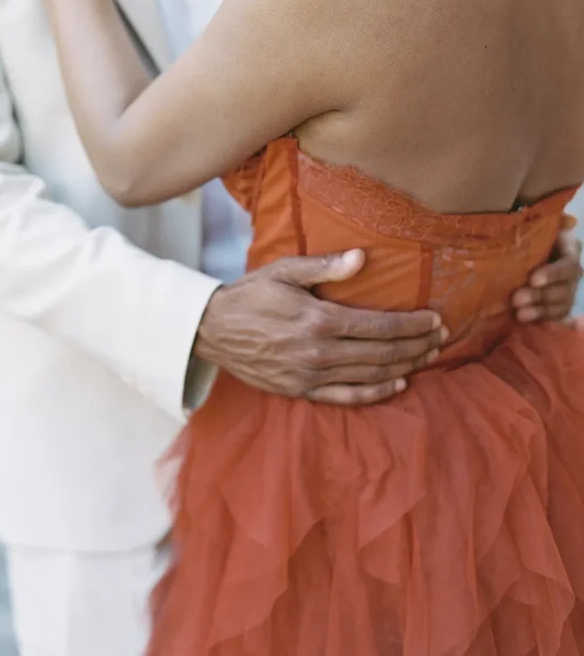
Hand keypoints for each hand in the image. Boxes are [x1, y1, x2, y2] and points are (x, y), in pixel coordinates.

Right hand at [195, 252, 447, 406]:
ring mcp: (311, 376)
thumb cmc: (250, 295)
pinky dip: (375, 393)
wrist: (212, 330)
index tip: (436, 319)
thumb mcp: (284, 271)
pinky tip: (397, 385)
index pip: (379, 325)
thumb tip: (362, 258)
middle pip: (382, 353)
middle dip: (417, 345)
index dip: (412, 324)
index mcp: (318, 319)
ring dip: (405, 367)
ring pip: (371, 376)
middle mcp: (319, 352)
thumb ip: (325, 267)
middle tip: (442, 337)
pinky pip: (347, 398)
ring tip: (428, 357)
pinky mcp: (301, 391)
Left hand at [512, 226, 582, 325]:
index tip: (533, 279)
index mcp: (570, 249)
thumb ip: (543, 222)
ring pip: (560, 304)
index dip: (552, 274)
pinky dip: (541, 319)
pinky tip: (524, 319)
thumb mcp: (533, 225)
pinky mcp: (560, 306)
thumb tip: (566, 220)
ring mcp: (568, 290)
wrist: (519, 253)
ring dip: (539, 310)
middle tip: (516, 298)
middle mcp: (573, 272)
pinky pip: (556, 317)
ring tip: (519, 312)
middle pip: (564, 288)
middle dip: (540, 295)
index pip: (567, 265)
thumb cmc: (526, 236)